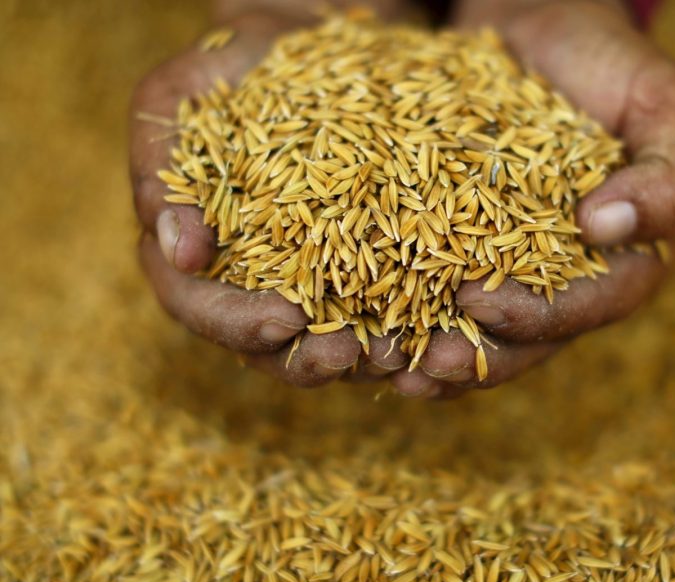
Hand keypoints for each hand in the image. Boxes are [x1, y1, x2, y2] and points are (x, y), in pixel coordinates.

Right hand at [130, 3, 414, 388]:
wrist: (309, 52)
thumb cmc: (237, 67)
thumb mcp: (181, 95)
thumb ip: (164, 167)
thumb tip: (177, 250)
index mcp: (193, 247)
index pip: (195, 303)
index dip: (233, 321)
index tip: (280, 319)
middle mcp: (246, 277)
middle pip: (263, 343)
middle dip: (303, 357)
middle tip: (348, 354)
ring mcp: (304, 279)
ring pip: (323, 342)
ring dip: (361, 359)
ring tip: (400, 354)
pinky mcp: (358, 271)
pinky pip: (378, 312)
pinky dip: (404, 328)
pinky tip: (434, 330)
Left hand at [388, 0, 674, 396]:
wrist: (542, 31)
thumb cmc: (609, 66)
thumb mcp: (662, 106)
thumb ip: (664, 174)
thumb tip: (608, 228)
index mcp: (621, 263)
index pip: (583, 308)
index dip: (532, 316)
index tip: (475, 305)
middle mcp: (564, 279)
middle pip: (522, 339)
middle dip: (471, 357)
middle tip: (420, 367)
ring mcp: (511, 269)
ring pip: (473, 330)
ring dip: (426, 354)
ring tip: (379, 362)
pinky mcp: (463, 247)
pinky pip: (434, 291)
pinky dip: (401, 310)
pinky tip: (362, 323)